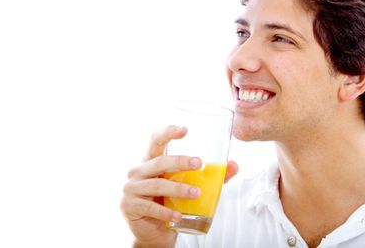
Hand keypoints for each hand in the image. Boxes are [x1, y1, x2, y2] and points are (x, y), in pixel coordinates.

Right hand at [120, 126, 237, 247]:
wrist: (155, 234)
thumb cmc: (170, 204)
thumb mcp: (188, 187)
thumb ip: (209, 177)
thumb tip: (233, 165)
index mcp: (151, 161)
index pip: (156, 140)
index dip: (168, 132)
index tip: (185, 129)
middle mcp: (138, 171)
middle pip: (159, 161)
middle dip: (180, 161)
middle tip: (199, 164)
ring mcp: (131, 189)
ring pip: (157, 184)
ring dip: (178, 189)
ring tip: (196, 193)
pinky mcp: (130, 206)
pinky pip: (151, 207)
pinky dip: (166, 212)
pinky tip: (179, 216)